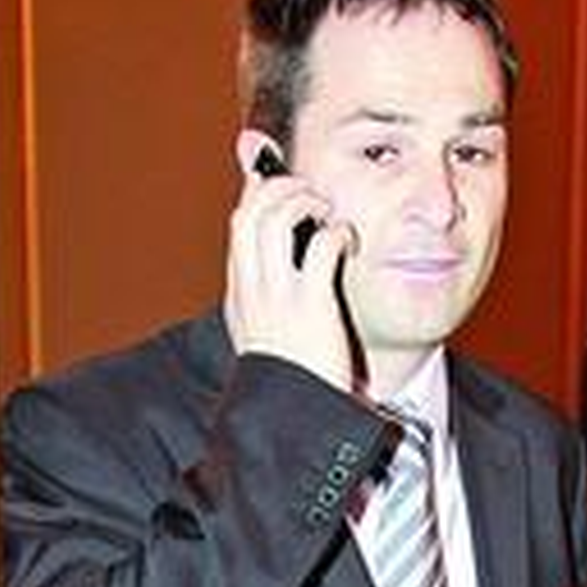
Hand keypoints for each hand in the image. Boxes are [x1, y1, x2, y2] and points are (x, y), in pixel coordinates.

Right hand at [224, 143, 357, 391]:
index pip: (239, 223)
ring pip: (276, 217)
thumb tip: (281, 274)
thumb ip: (269, 300)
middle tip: (309, 192)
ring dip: (305, 201)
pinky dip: (336, 232)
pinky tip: (347, 240)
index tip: (270, 171)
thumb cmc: (292, 377)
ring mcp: (277, 294)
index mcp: (240, 293)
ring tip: (327, 211)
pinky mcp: (310, 303)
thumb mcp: (266, 335)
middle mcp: (251, 287)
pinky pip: (320, 245)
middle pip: (250, 211)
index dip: (256, 189)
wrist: (294, 415)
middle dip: (278, 187)